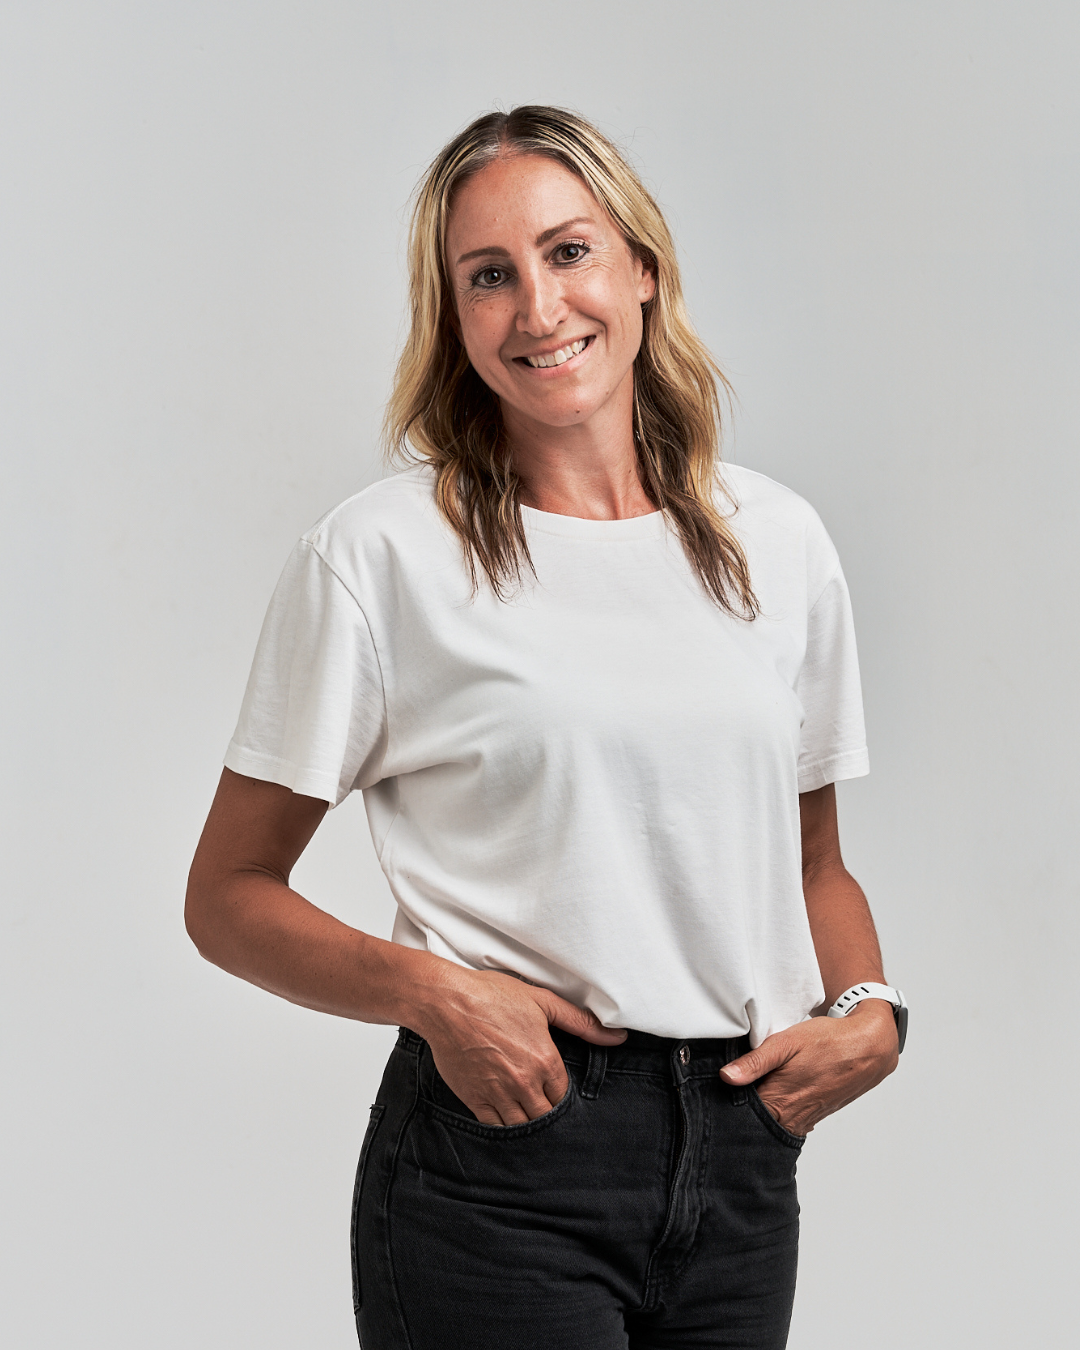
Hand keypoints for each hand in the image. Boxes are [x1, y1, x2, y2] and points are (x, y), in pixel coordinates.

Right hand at [416, 969, 626, 1126]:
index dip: (559, 1090)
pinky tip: (505, 1118)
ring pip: (523, 1126)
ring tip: (525, 1111)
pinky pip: (495, 1127)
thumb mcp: (542, 1001)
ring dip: (527, 1121)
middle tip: (539, 1100)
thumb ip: (581, 1022)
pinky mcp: (475, 1099)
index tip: (552, 1085)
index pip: (563, 1094)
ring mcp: (498, 1094)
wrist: (447, 1002)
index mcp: (544, 1060)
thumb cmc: (492, 996)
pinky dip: (503, 1126)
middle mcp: (524, 1082)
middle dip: (545, 1110)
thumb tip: (617, 1036)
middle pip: (545, 1115)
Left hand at [719, 1002, 898, 1135]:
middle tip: (733, 1090)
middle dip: (744, 1110)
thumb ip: (756, 1062)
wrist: (870, 1047)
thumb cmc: (828, 1041)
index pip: (743, 1114)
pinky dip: (780, 1111)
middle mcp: (793, 1118)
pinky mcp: (816, 1117)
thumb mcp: (787, 1042)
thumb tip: (726, 1077)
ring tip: (754, 1089)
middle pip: (756, 1123)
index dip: (728, 1103)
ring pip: (774, 1123)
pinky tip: (777, 1093)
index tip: (717, 1092)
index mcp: (780, 1101)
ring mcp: (806, 1120)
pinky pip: (790, 1120)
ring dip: (763, 1110)